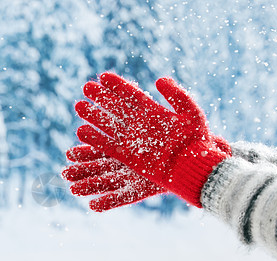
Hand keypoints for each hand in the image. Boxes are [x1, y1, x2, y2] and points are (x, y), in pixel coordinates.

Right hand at [75, 72, 230, 206]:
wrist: (195, 168)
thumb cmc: (197, 142)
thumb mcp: (192, 114)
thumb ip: (177, 95)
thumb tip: (159, 79)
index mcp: (154, 112)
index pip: (132, 94)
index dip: (117, 85)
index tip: (102, 76)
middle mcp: (140, 125)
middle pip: (116, 108)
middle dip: (101, 97)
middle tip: (85, 87)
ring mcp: (134, 141)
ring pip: (109, 125)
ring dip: (94, 116)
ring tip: (79, 106)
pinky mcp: (130, 158)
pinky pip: (109, 147)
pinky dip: (96, 140)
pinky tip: (81, 132)